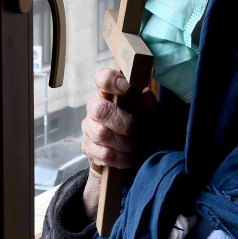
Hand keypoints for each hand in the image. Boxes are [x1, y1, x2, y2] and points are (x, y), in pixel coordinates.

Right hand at [80, 69, 155, 220]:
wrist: (122, 158)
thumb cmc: (136, 129)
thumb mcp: (147, 117)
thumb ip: (149, 107)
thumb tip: (147, 96)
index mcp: (109, 94)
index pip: (102, 79)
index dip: (111, 80)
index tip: (127, 87)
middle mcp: (95, 109)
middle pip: (100, 110)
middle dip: (125, 123)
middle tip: (139, 130)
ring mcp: (89, 129)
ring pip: (102, 134)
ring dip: (125, 143)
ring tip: (136, 146)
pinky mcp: (88, 149)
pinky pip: (103, 154)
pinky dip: (120, 158)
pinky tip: (129, 159)